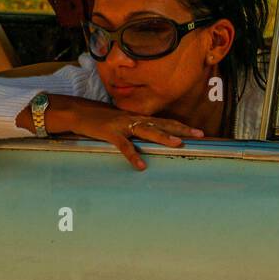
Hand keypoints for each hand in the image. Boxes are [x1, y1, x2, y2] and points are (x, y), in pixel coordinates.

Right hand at [34, 94, 203, 169]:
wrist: (78, 113)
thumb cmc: (102, 120)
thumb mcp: (123, 123)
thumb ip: (137, 130)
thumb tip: (152, 137)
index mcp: (139, 118)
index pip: (165, 121)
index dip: (182, 126)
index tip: (200, 132)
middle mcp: (134, 119)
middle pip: (162, 123)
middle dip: (181, 129)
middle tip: (199, 135)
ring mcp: (123, 125)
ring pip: (147, 131)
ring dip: (163, 137)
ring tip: (177, 144)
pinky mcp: (110, 133)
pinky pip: (124, 146)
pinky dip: (133, 156)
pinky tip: (141, 166)